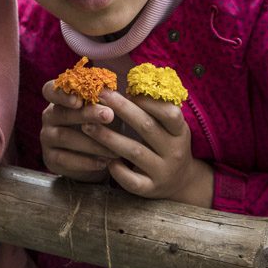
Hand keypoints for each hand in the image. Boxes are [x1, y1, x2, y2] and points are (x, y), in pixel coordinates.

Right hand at [39, 79, 118, 181]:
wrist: (97, 158)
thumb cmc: (103, 126)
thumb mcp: (105, 111)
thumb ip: (107, 100)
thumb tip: (117, 92)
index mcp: (59, 99)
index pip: (50, 90)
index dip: (62, 94)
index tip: (79, 99)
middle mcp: (49, 116)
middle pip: (62, 112)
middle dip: (86, 114)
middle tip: (108, 115)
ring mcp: (47, 137)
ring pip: (64, 136)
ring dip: (90, 142)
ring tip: (113, 148)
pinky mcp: (50, 158)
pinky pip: (64, 159)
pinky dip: (86, 162)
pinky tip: (103, 162)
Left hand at [83, 90, 213, 206]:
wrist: (180, 182)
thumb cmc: (166, 144)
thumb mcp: (168, 127)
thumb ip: (153, 108)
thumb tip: (128, 78)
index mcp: (180, 132)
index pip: (170, 113)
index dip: (148, 100)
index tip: (126, 89)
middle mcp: (175, 151)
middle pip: (147, 127)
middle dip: (121, 110)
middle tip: (98, 97)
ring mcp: (164, 172)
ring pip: (135, 152)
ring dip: (109, 137)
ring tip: (86, 126)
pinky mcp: (151, 189)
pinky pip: (132, 181)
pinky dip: (117, 171)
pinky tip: (104, 159)